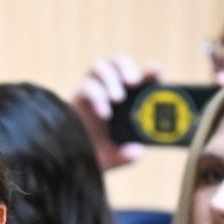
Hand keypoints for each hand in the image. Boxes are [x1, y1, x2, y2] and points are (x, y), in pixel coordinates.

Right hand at [71, 54, 158, 171]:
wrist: (69, 161)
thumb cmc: (96, 156)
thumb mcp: (115, 158)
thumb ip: (126, 156)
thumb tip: (137, 151)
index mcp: (127, 101)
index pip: (141, 79)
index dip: (149, 72)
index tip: (154, 70)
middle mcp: (109, 91)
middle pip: (118, 62)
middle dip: (127, 67)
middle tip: (132, 83)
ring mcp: (92, 91)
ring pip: (100, 66)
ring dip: (110, 77)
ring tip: (118, 98)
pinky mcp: (77, 98)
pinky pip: (86, 86)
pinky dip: (97, 95)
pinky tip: (104, 113)